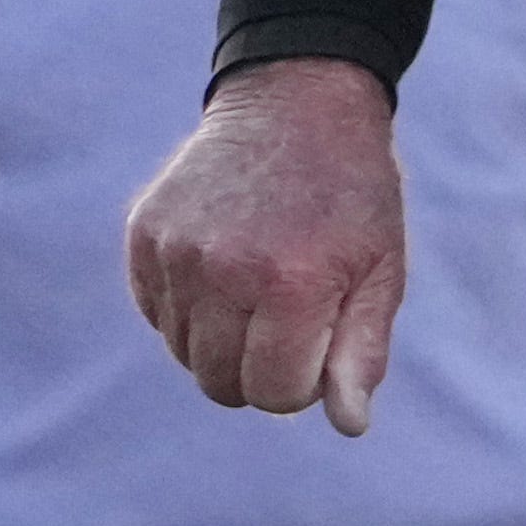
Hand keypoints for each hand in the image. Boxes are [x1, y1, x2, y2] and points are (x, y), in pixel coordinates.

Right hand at [125, 61, 404, 436]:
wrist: (297, 100)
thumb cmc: (352, 195)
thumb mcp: (381, 269)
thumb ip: (361, 352)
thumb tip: (348, 425)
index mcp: (291, 284)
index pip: (275, 394)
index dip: (302, 381)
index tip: (319, 336)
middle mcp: (223, 270)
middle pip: (222, 384)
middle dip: (259, 368)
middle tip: (288, 315)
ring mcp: (175, 250)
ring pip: (185, 354)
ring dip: (221, 340)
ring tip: (257, 284)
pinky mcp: (144, 234)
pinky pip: (155, 314)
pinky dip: (187, 308)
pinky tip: (222, 265)